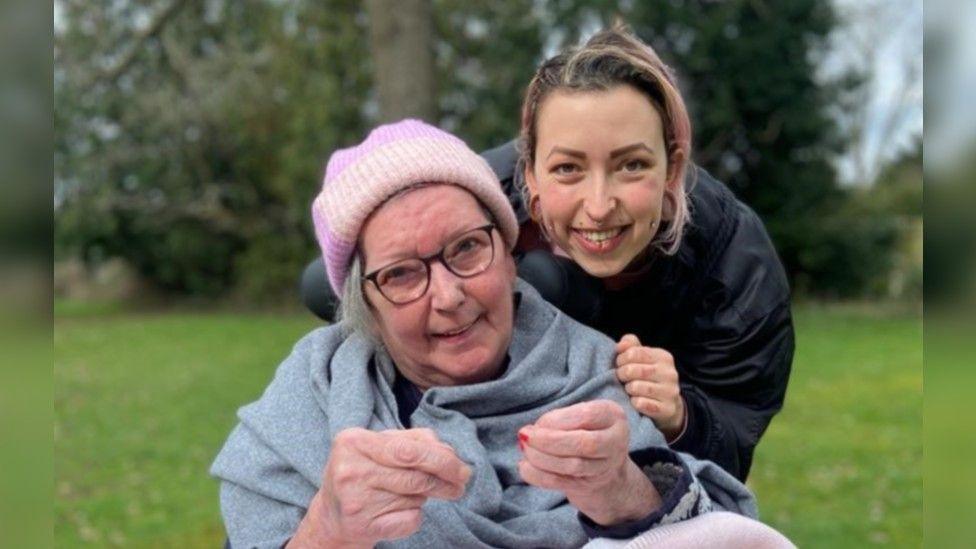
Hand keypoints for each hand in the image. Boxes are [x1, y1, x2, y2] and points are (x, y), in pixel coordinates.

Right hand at [288, 428, 470, 547]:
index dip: (442, 460)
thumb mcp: (382, 446)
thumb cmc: (364, 472)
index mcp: (354, 441)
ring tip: (414, 493)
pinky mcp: (362, 526)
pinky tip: (398, 511)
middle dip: (446, 479)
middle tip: (462, 482)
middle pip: (415, 476)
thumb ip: (416, 441)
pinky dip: (414, 516)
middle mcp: (351, 470)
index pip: (409, 450)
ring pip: (415, 498)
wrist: (332, 515)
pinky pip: (410, 519)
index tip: (463, 468)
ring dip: (425, 496)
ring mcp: (355, 500)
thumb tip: (450, 454)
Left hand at [517, 400, 660, 525]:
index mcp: (613, 416)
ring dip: (541, 458)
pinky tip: (525, 467)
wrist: (606, 469)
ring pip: (572, 465)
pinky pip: (562, 482)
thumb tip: (532, 431)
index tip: (537, 423)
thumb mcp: (580, 417)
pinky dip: (538, 476)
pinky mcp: (590, 486)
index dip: (556, 420)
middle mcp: (616, 442)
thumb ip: (560, 419)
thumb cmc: (586, 432)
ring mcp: (606, 467)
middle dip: (547, 441)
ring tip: (524, 449)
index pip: (586, 416)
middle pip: (583, 444)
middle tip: (524, 436)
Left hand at [615, 335, 685, 440]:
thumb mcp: (643, 359)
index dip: (621, 359)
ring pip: (636, 387)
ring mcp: (670, 392)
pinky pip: (641, 404)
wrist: (669, 405)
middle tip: (622, 378)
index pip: (634, 352)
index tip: (619, 364)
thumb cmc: (649, 377)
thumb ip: (631, 346)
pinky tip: (636, 401)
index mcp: (663, 357)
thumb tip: (620, 345)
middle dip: (621, 374)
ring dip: (628, 389)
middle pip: (632, 370)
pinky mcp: (667, 409)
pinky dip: (634, 402)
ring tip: (630, 389)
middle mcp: (670, 373)